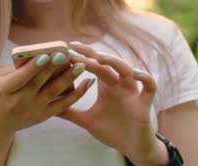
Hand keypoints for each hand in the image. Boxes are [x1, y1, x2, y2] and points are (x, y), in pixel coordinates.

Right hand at [0, 52, 90, 137]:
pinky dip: (76, 94)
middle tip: (66, 55)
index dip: (33, 67)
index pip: (20, 77)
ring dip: (68, 79)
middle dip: (53, 68)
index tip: (45, 55)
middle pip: (39, 83)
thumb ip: (13, 67)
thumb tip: (35, 53)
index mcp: (5, 90)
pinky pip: (63, 105)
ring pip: (53, 93)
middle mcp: (19, 102)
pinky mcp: (43, 116)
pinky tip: (87, 83)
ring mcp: (33, 110)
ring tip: (80, 66)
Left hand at [56, 43, 165, 164]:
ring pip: (127, 70)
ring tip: (100, 57)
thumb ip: (70, 111)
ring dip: (114, 62)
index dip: (83, 55)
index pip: (94, 64)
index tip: (68, 48)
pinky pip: (149, 87)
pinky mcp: (144, 103)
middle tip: (76, 49)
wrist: (131, 148)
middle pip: (107, 64)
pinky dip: (145, 78)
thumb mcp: (86, 120)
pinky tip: (135, 73)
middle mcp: (119, 84)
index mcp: (106, 85)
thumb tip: (48, 105)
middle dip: (92, 55)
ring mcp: (132, 92)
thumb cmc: (112, 131)